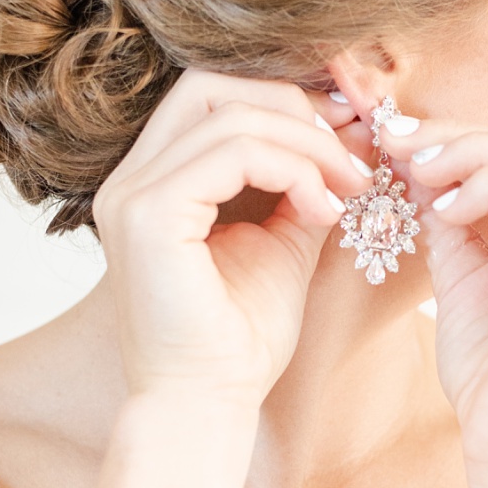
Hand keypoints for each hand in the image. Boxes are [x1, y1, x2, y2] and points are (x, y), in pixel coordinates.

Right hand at [94, 71, 366, 408]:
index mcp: (158, 178)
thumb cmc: (244, 336)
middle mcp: (133, 176)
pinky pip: (230, 154)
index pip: (215, 96)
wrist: (210, 401)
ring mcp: (133, 192)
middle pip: (213, 85)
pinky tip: (325, 209)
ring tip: (351, 189)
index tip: (351, 134)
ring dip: (308, 145)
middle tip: (354, 154)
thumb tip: (348, 139)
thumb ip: (304, 186)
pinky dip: (292, 169)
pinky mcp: (148, 215)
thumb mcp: (286, 241)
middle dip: (297, 109)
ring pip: (230, 114)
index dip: (289, 102)